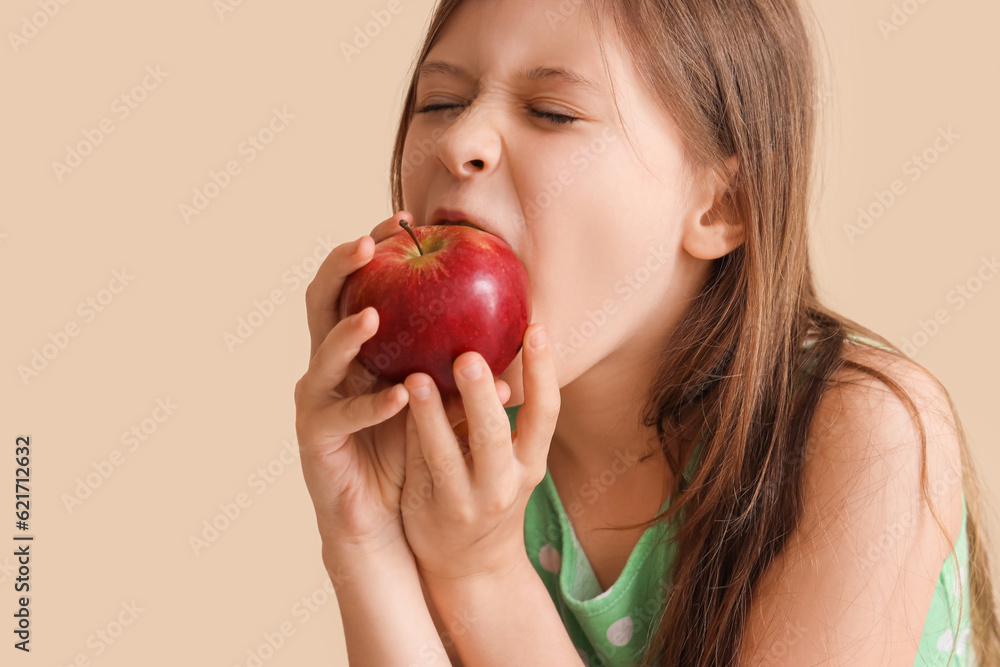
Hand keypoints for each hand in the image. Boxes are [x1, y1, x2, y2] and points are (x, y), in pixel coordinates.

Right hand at [294, 210, 473, 562]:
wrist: (380, 517)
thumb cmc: (408, 451)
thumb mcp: (436, 401)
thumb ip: (457, 369)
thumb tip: (514, 342)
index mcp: (354, 347)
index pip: (356, 283)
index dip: (372, 248)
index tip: (404, 218)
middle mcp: (327, 364)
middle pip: (322, 301)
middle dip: (343, 268)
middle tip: (371, 243)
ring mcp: (316, 399)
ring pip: (322, 355)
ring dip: (348, 334)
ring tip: (375, 315)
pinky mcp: (316, 437)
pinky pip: (343, 415)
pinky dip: (373, 404)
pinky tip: (402, 393)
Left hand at [399, 323, 559, 582]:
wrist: (470, 565)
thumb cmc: (488, 490)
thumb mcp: (510, 459)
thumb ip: (501, 413)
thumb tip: (494, 344)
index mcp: (530, 462)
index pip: (546, 413)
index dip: (543, 371)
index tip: (535, 327)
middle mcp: (504, 484)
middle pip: (495, 436)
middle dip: (481, 396)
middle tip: (468, 355)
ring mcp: (465, 502)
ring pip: (446, 456)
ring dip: (431, 416)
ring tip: (416, 378)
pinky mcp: (429, 510)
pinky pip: (416, 467)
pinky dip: (408, 435)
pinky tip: (395, 404)